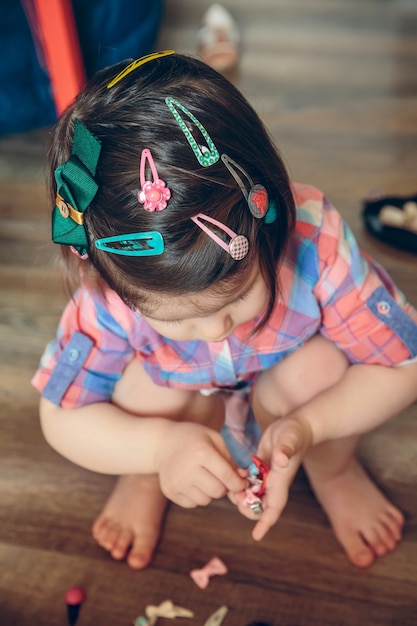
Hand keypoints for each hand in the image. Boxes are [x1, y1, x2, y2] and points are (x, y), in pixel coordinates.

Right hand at [157, 421, 246, 507]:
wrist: (162, 443)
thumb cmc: (193, 438)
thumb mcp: (213, 439)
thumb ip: (230, 460)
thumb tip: (243, 479)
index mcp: (202, 453)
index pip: (227, 477)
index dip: (238, 483)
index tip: (242, 483)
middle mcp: (188, 469)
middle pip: (218, 492)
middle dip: (224, 487)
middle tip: (219, 477)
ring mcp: (177, 482)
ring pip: (206, 500)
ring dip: (210, 492)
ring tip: (203, 477)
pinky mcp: (170, 491)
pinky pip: (192, 504)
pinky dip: (197, 496)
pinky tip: (192, 482)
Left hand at [231, 414, 312, 539]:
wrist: (297, 424)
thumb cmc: (296, 433)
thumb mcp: (290, 439)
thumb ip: (286, 449)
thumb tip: (282, 460)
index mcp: (280, 480)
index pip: (274, 508)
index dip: (265, 522)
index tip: (256, 535)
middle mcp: (274, 482)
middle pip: (260, 505)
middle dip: (246, 507)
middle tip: (235, 496)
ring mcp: (268, 475)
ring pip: (253, 494)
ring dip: (242, 495)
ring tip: (232, 485)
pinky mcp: (262, 466)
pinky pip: (250, 481)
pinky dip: (242, 482)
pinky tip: (236, 473)